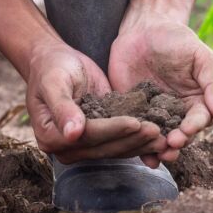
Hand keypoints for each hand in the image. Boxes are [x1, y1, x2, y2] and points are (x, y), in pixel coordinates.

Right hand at [25, 40, 166, 163]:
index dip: (112, 130)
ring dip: (140, 144)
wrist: (55, 63)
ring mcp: (84, 145)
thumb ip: (62, 107)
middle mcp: (67, 147)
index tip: (135, 122)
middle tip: (157, 131)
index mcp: (51, 136)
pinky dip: (139, 140)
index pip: (88, 136)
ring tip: (162, 136)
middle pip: (104, 147)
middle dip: (132, 139)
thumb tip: (73, 133)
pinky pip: (121, 142)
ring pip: (116, 149)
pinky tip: (158, 136)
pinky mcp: (100, 138)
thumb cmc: (51, 68)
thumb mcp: (54, 82)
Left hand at [109, 12, 212, 163]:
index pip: (200, 119)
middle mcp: (177, 112)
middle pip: (181, 135)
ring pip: (160, 139)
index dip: (194, 127)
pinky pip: (136, 133)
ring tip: (157, 156)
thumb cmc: (176, 39)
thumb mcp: (198, 54)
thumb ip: (212, 80)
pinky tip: (141, 156)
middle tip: (171, 145)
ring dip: (160, 150)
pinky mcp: (133, 114)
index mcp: (197, 99)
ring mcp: (155, 115)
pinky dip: (138, 146)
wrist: (142, 30)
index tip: (188, 130)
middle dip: (178, 142)